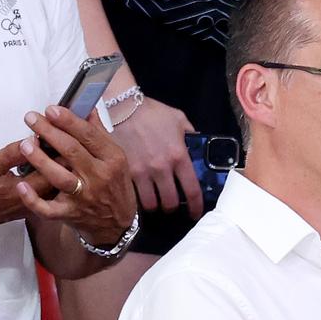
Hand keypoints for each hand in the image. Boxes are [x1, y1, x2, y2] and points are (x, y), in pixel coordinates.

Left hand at [14, 105, 137, 246]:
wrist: (118, 224)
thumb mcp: (115, 159)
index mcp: (112, 160)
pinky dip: (34, 199)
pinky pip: (48, 208)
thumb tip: (87, 107)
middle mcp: (99, 177)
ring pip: (59, 177)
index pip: (89, 135)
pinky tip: (21, 186)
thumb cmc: (114, 186)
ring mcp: (84, 197)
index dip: (68, 121)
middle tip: (31, 119)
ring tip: (25, 144)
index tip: (51, 109)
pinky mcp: (70, 213)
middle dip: (49, 132)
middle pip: (72, 151)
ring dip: (40, 160)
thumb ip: (98, 134)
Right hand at [113, 94, 201, 216]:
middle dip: (172, 207)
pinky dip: (136, 197)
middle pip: (171, 202)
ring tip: (154, 201)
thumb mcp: (179, 120)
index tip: (196, 213)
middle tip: (171, 204)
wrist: (121, 105)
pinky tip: (137, 194)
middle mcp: (162, 167)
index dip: (196, 207)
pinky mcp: (124, 170)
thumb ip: (191, 136)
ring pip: (151, 203)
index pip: (192, 191)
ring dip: (154, 205)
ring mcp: (141, 171)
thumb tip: (199, 147)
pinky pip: (132, 193)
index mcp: (179, 157)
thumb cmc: (152, 112)